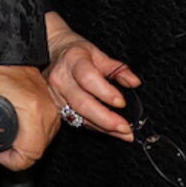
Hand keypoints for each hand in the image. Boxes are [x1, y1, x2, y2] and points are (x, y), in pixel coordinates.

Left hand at [0, 64, 59, 171]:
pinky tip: (18, 130)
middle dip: (14, 156)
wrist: (3, 49)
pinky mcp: (53, 107)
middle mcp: (47, 111)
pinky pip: (46, 133)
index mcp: (31, 110)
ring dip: (24, 148)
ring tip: (6, 136)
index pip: (28, 155)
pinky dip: (32, 138)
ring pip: (43, 145)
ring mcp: (53, 109)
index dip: (7, 161)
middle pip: (36, 153)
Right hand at [44, 11, 139, 142]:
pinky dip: (96, 127)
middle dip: (105, 118)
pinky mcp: (56, 107)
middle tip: (125, 128)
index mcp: (72, 61)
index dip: (105, 92)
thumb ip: (118, 68)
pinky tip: (110, 131)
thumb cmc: (75, 52)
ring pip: (79, 116)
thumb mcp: (97, 53)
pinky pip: (77, 120)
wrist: (51, 53)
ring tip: (123, 133)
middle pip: (82, 103)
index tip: (121, 102)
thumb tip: (134, 82)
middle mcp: (60, 79)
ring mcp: (56, 95)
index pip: (88, 78)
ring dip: (103, 128)